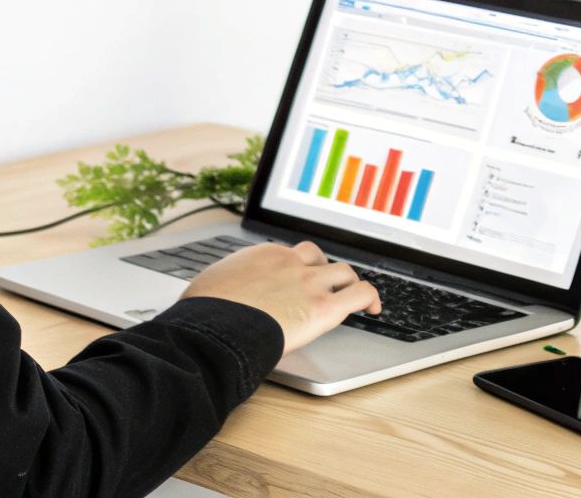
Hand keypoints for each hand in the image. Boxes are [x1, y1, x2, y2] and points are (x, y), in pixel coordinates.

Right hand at [180, 240, 380, 357]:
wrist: (216, 327)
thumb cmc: (206, 312)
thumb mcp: (210, 286)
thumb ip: (224, 287)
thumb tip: (211, 298)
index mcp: (263, 255)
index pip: (290, 254)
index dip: (296, 269)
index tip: (296, 282)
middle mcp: (290, 263)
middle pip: (318, 257)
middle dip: (324, 271)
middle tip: (326, 287)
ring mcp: (309, 283)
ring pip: (344, 272)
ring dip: (349, 284)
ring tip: (355, 298)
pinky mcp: (323, 308)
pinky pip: (360, 293)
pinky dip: (370, 298)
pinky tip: (374, 309)